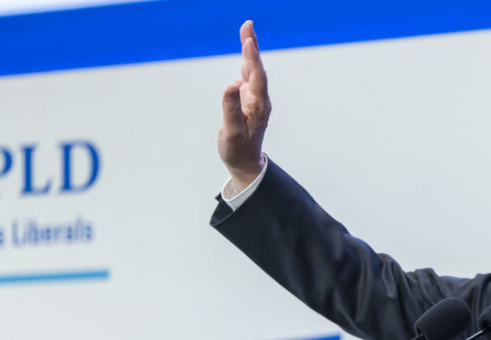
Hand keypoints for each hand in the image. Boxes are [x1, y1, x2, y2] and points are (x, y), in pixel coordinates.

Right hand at [218, 20, 270, 190]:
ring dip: (250, 50)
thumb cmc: (237, 150)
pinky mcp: (250, 100)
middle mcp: (260, 100)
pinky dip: (247, 61)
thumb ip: (230, 109)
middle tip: (248, 25)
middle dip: (252, 46)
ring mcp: (256, 99)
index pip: (257, 77)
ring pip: (253, 70)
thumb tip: (232, 85)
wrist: (246, 163)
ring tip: (247, 31)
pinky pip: (249, 76)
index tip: (249, 41)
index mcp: (258, 107)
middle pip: (257, 68)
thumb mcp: (231, 133)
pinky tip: (246, 51)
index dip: (252, 59)